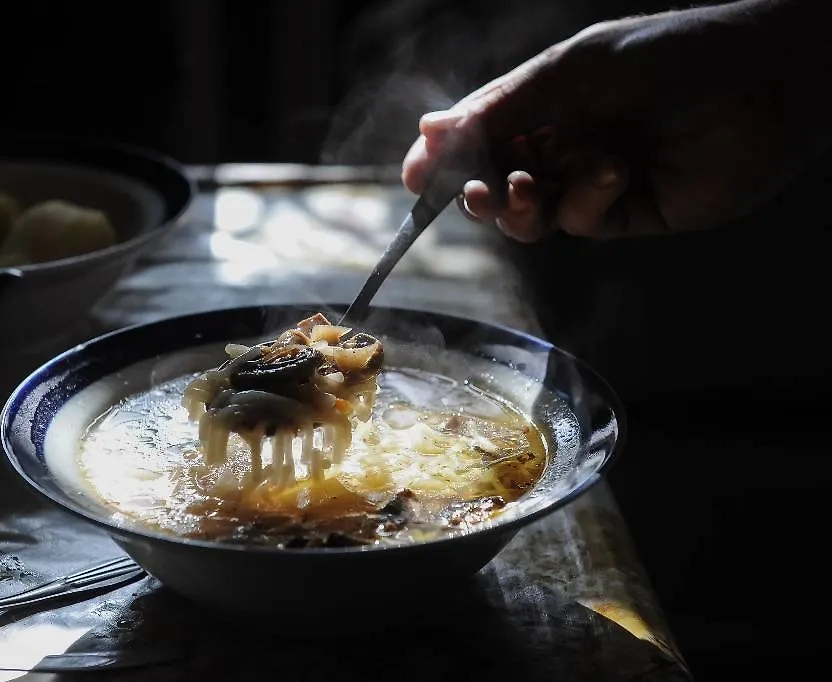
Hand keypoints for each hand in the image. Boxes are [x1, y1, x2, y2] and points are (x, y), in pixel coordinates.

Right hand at [402, 0, 829, 241]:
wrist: (766, 84)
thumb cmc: (667, 57)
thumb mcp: (572, 73)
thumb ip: (500, 108)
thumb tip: (428, 129)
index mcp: (541, 99)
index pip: (475, 137)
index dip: (443, 161)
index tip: (415, 181)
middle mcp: (559, 140)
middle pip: (492, 182)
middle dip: (479, 191)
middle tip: (480, 193)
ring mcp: (587, 179)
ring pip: (527, 214)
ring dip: (522, 205)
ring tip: (534, 188)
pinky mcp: (620, 213)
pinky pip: (578, 220)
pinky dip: (587, 199)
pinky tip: (615, 171)